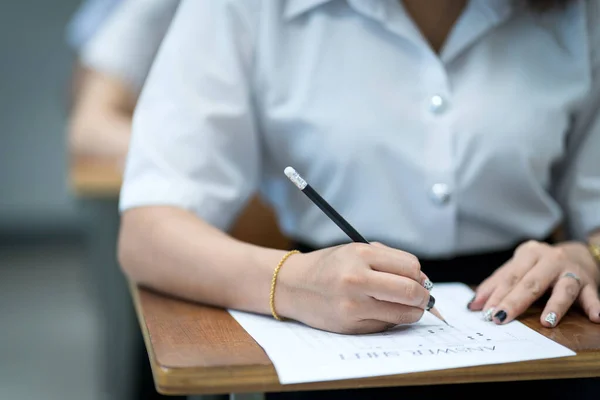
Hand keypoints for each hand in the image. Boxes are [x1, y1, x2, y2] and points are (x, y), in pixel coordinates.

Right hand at [277, 242, 433, 333]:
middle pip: (409, 291)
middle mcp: (355, 279)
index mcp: (360, 254)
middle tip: (423, 298)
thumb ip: (390, 260)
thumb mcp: (356, 250)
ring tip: (407, 306)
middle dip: (423, 297)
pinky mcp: (350, 326)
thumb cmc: (329, 266)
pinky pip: (385, 325)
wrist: (293, 285)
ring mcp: (353, 305)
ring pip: (402, 313)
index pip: (409, 267)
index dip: (420, 275)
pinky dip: (391, 319)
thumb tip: (424, 281)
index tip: (419, 279)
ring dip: (413, 311)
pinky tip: (380, 310)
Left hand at [468, 240, 599, 326]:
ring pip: (563, 288)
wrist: (579, 253)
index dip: (496, 295)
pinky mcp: (590, 282)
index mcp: (529, 254)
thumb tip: (474, 305)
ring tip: (547, 321)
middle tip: (501, 318)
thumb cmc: (541, 265)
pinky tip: (596, 317)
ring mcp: (571, 270)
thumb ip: (496, 284)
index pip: (510, 276)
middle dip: (514, 302)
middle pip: (531, 283)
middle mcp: (550, 259)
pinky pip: (591, 295)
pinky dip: (594, 305)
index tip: (485, 312)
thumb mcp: (519, 267)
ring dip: (555, 305)